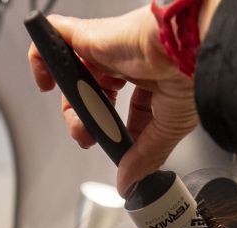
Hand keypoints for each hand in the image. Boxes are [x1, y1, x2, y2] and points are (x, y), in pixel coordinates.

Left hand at [28, 9, 198, 195]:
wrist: (191, 44)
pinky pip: (54, 38)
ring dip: (70, 107)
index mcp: (155, 78)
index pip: (129, 106)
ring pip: (76, 75)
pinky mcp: (89, 35)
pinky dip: (42, 60)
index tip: (116, 149)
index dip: (115, 129)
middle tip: (88, 138)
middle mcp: (130, 61)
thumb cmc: (193, 72)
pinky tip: (46, 81)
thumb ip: (145, 157)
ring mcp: (108, 48)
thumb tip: (129, 183)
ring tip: (77, 124)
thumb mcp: (170, 128)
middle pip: (96, 93)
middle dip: (87, 122)